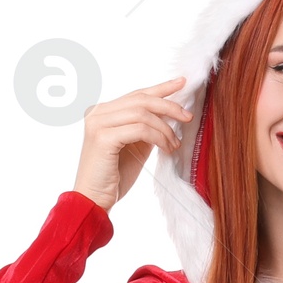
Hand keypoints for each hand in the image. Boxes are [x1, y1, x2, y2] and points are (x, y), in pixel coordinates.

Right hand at [74, 77, 193, 211]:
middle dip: (168, 106)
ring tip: (174, 144)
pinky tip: (166, 148)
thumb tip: (168, 116)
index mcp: (103, 112)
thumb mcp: (135, 147)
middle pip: (141, 99)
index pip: (137, 95)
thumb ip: (145, 129)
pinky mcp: (102, 137)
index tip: (182, 82)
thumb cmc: (114, 177)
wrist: (94, 200)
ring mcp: (98, 123)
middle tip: (187, 117)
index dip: (161, 88)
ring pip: (142, 113)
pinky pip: (139, 129)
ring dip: (164, 128)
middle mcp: (97, 113)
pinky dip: (157, 137)